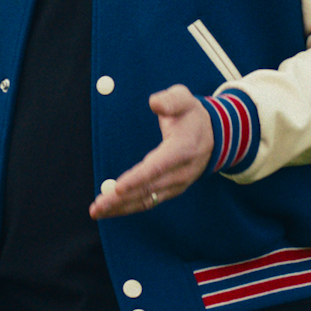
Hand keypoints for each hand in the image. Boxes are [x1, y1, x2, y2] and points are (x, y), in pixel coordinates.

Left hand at [89, 84, 212, 219]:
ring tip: (97, 211)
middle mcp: (181, 172)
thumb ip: (170, 100)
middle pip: (148, 189)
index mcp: (183, 149)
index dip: (138, 178)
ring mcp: (177, 185)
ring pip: (147, 200)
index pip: (158, 167)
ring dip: (121, 208)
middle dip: (120, 199)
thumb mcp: (185, 99)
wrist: (214, 135)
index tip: (118, 188)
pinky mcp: (171, 190)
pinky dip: (129, 207)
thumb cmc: (191, 114)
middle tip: (97, 207)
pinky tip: (110, 210)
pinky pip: (149, 202)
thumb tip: (154, 104)